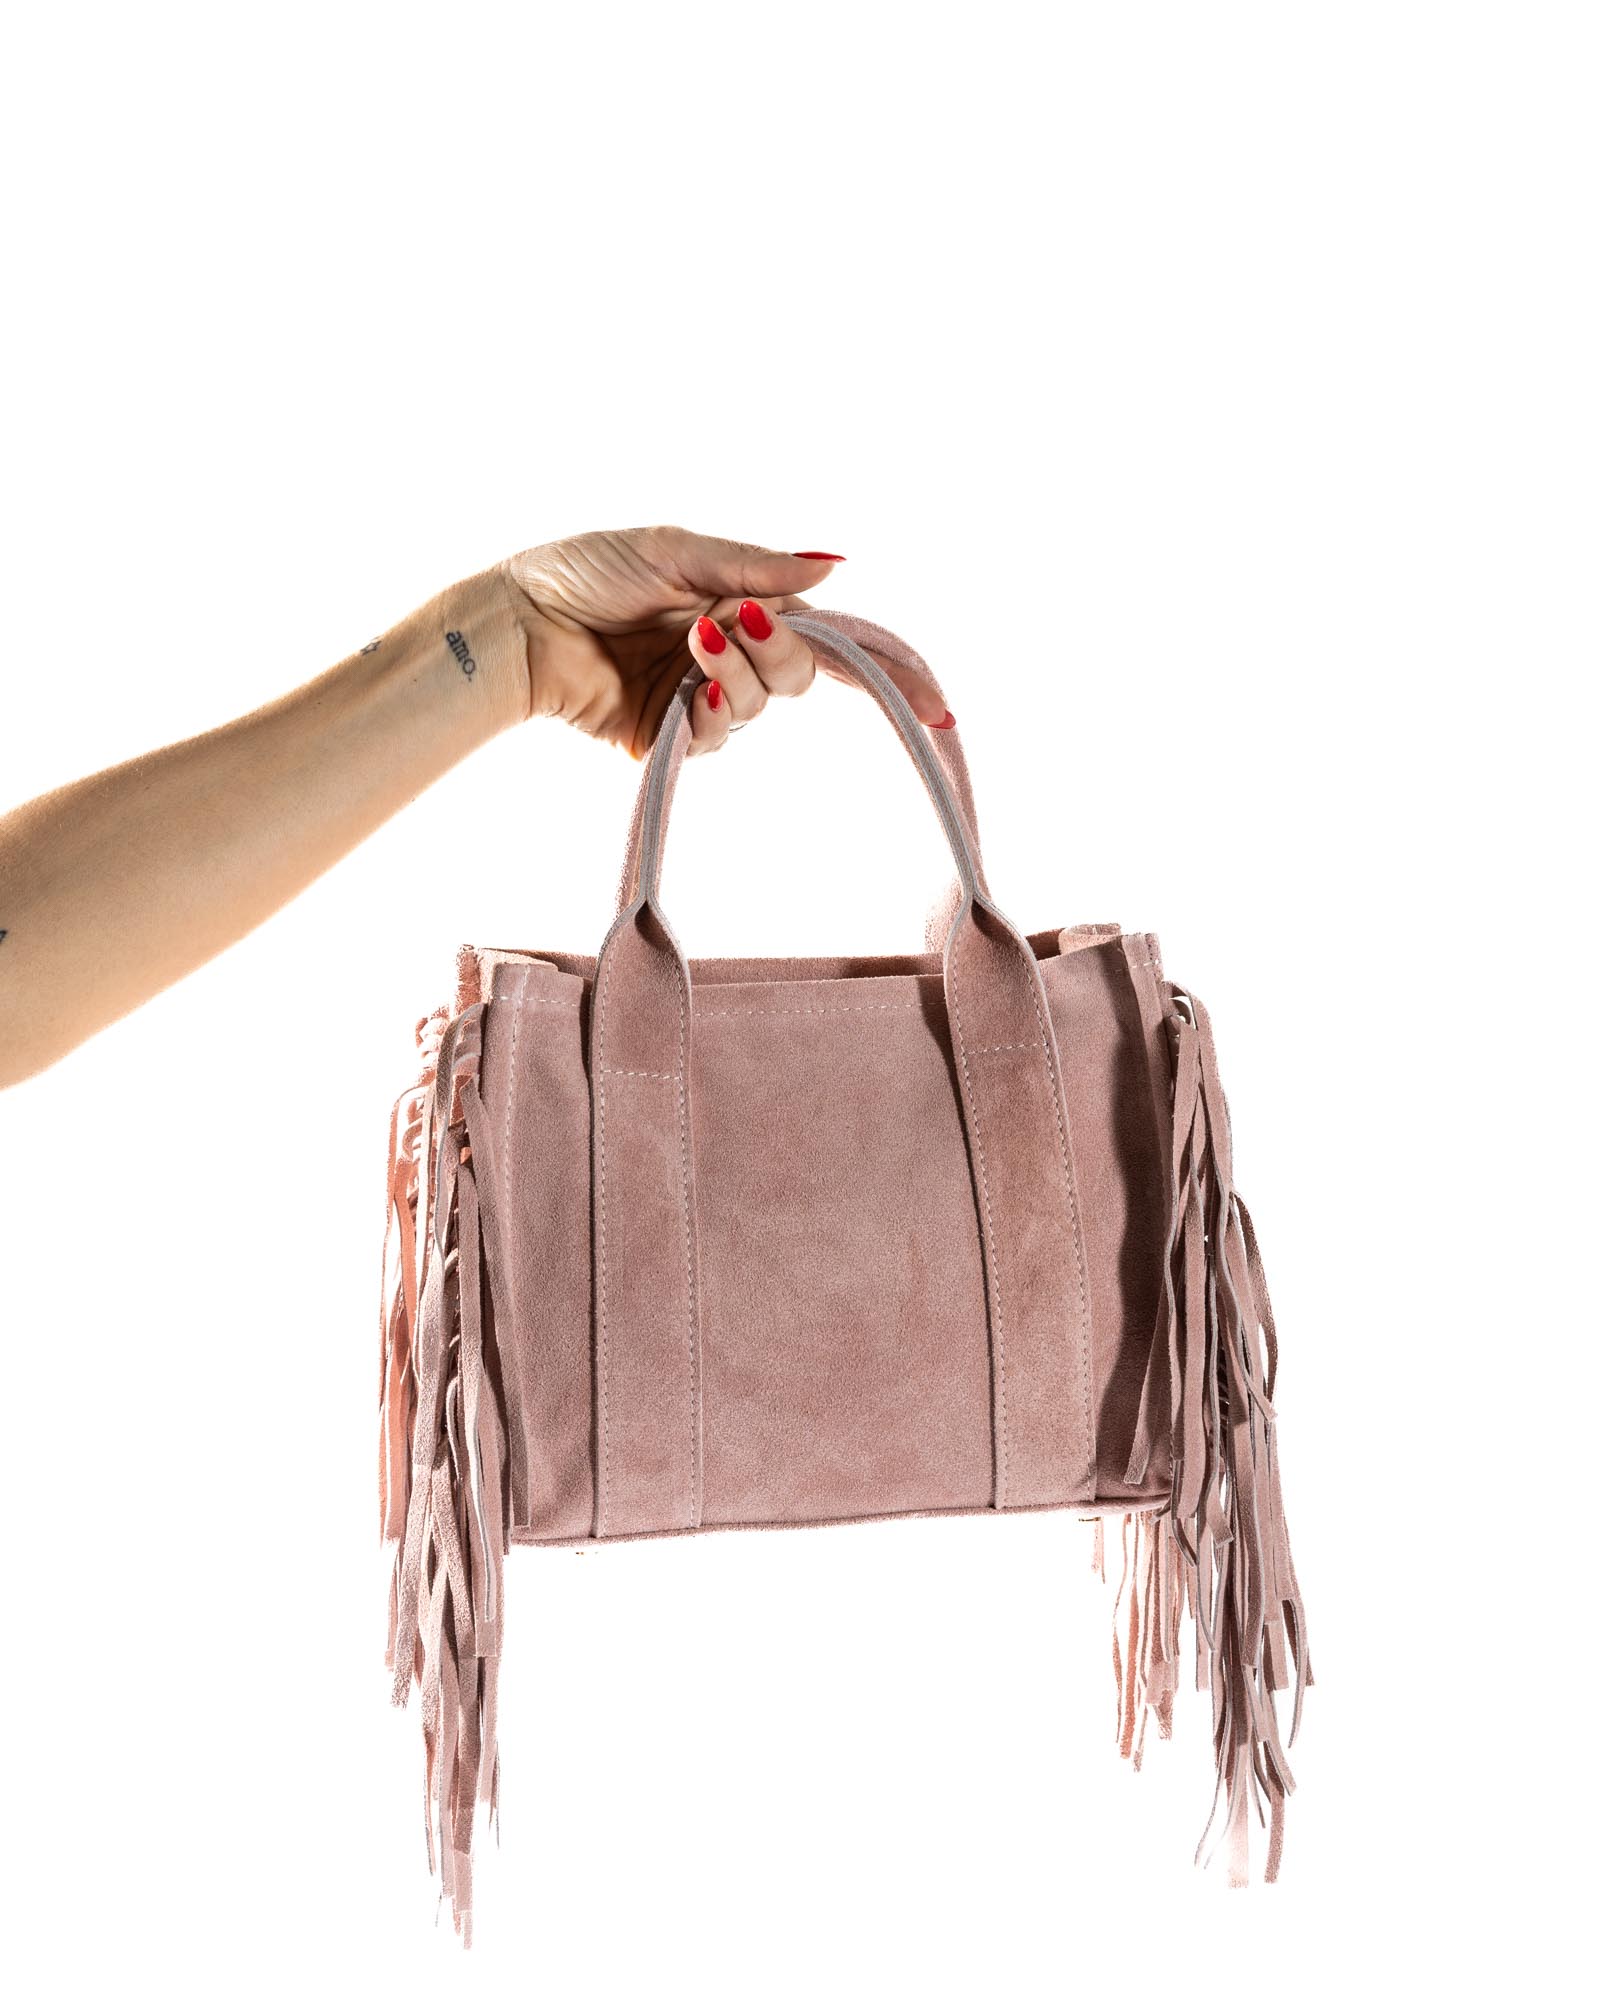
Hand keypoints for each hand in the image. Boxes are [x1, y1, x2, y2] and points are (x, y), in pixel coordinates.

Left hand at [497, 525, 953, 758]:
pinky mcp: (664, 738)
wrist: (520, 622)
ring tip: (692, 644)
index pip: (828, 639)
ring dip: (736, 675)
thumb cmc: (584, 570)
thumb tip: (834, 567)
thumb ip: (757, 567)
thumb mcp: (678, 551)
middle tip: (735, 623)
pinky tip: (684, 691)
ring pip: (760, 706)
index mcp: (738, 602)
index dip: (885, 672)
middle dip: (781, 652)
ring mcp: (697, 698)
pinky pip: (713, 737)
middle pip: (802, 675)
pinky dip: (708, 713)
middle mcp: (727, 653)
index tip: (936, 705)